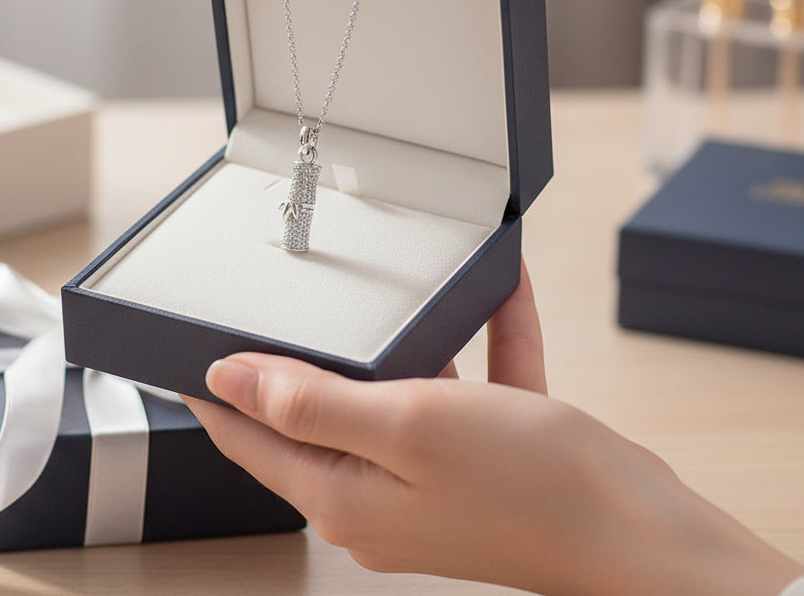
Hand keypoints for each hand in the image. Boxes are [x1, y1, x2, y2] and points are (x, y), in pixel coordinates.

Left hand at [187, 262, 800, 595]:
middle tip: (276, 305)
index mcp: (344, 494)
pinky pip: (464, 388)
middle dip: (296, 359)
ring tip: (383, 296)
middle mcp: (377, 494)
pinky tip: (496, 295)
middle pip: (312, 414)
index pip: (250, 435)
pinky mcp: (476, 462)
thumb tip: (228, 379)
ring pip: (388, 396)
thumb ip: (311, 400)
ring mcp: (428, 480)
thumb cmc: (530, 483)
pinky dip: (475, 344)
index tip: (182, 349)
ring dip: (393, 345)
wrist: (641, 529)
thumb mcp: (406, 423)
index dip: (213, 389)